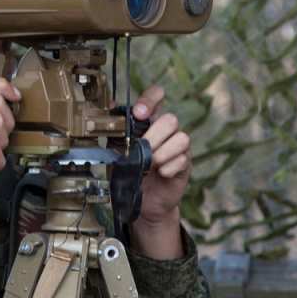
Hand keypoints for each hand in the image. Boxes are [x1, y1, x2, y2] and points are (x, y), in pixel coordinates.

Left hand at [129, 85, 190, 258]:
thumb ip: (116, 130)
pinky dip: (168, 168)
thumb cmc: (128, 171)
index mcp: (148, 122)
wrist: (141, 200)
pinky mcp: (185, 164)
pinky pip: (183, 159)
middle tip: (142, 150)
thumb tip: (111, 106)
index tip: (139, 112)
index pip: (156, 97)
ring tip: (150, 165)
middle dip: (154, 136)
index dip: (151, 99)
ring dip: (162, 153)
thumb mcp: (116, 150)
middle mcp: (166, 131)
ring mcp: (178, 147)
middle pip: (171, 119)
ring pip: (182, 138)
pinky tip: (159, 174)